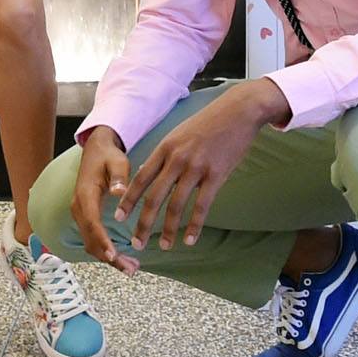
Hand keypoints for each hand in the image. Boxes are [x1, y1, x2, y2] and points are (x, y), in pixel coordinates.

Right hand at [68, 129, 140, 272]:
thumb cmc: (108, 156)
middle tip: (130, 269)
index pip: (92, 222)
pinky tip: (121, 258)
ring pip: (91, 243)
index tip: (113, 255)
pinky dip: (105, 251)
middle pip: (90, 239)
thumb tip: (119, 192)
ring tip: (131, 268)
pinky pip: (93, 238)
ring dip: (108, 258)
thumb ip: (119, 177)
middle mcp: (79, 207)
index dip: (102, 240)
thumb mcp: (117, 161)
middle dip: (109, 257)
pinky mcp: (86, 217)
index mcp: (85, 194)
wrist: (96, 150)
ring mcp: (80, 214)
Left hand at [118, 78, 285, 249]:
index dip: (128, 200)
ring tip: (164, 246)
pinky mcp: (216, 174)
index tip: (119, 218)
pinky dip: (194, 225)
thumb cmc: (209, 122)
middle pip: (154, 197)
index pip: (140, 179)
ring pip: (176, 205)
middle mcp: (177, 159)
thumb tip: (145, 173)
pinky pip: (202, 205)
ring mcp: (196, 167)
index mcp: (165, 148)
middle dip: (143, 223)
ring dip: (168, 229)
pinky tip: (189, 239)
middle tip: (136, 242)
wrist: (238, 111)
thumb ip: (163, 155)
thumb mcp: (179, 134)